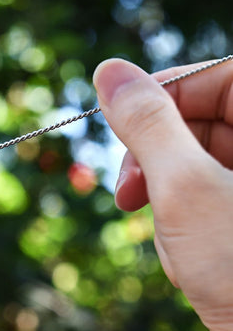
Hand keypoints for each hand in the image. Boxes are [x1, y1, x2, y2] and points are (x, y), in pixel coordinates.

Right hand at [93, 58, 232, 330]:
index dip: (164, 91)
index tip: (116, 119)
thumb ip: (148, 124)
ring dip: (167, 197)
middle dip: (158, 156)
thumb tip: (109, 72)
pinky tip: (187, 258)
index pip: (223, 76)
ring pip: (199, 162)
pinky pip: (205, 197)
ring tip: (173, 240)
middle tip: (129, 191)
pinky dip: (182, 221)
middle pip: (207, 119)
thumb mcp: (186, 189)